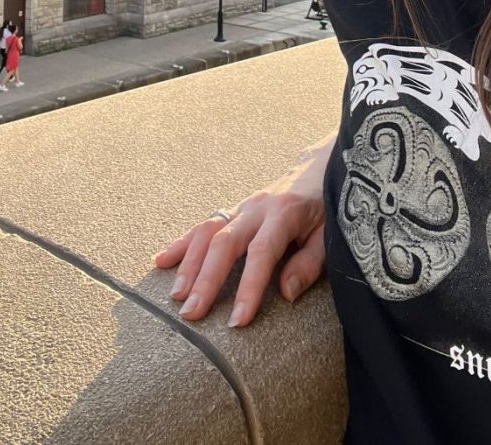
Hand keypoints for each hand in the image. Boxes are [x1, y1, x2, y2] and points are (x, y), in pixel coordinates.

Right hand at [154, 132, 334, 327]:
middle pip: (225, 243)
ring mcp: (241, 207)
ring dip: (189, 264)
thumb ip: (309, 263)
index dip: (248, 287)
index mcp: (284, 214)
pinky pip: (203, 225)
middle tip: (191, 313)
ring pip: (208, 232)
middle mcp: (257, 208)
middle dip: (206, 279)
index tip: (237, 320)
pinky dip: (181, 243)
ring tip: (176, 295)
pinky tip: (161, 261)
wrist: (318, 169)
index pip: (262, 253)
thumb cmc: (326, 208)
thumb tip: (286, 293)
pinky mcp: (233, 209)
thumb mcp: (329, 235)